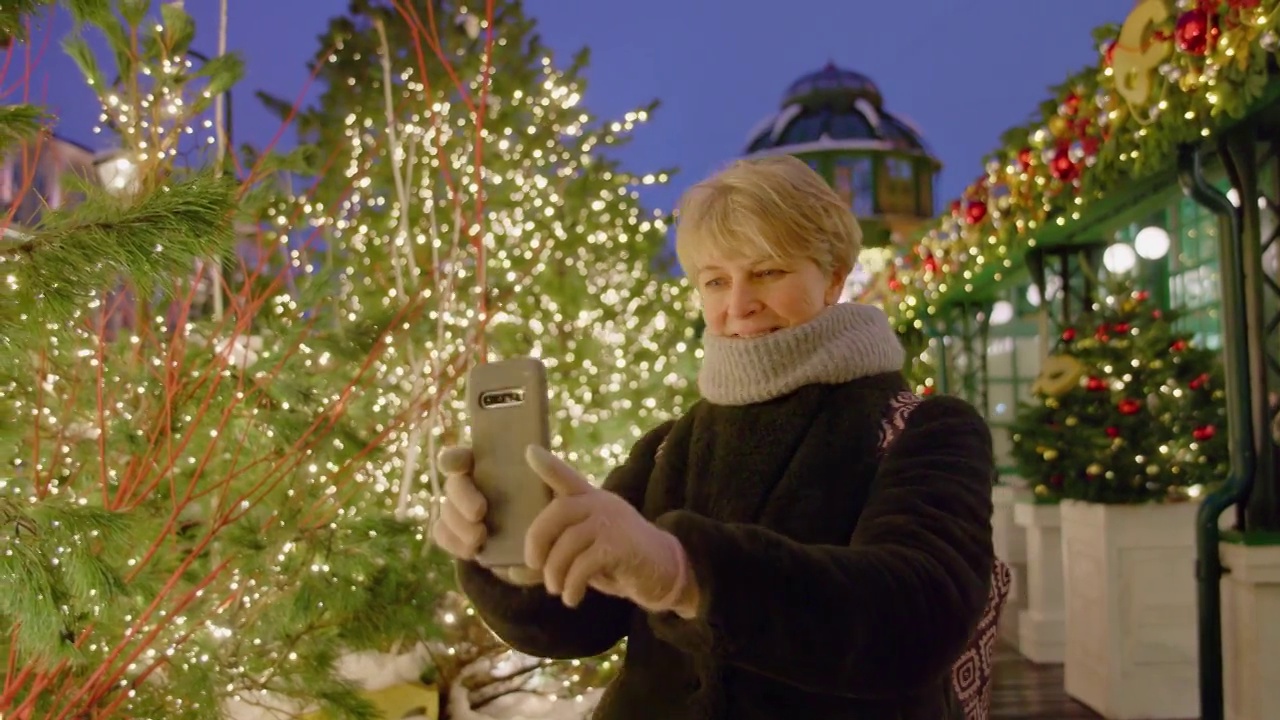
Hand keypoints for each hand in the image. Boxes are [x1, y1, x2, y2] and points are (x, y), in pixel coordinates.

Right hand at [431, 446, 540, 586]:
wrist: (551, 542)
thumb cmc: (553, 506)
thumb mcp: (559, 487)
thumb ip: (548, 469)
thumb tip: (532, 450)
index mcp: (488, 465)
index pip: (462, 455)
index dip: (453, 457)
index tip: (458, 465)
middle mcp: (470, 484)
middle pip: (453, 484)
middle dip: (462, 497)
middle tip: (480, 512)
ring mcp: (461, 509)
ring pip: (445, 511)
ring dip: (458, 524)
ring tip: (479, 537)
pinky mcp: (458, 534)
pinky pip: (443, 535)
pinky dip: (455, 543)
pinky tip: (472, 549)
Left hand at [523, 445, 692, 613]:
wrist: (662, 572)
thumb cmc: (616, 561)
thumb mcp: (582, 554)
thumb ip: (551, 556)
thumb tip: (511, 572)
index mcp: (590, 500)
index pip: (566, 477)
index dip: (547, 465)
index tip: (528, 451)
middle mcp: (600, 504)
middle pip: (556, 512)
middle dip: (536, 541)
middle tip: (533, 565)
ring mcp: (612, 523)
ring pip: (567, 544)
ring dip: (554, 572)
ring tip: (557, 588)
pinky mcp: (620, 546)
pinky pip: (583, 565)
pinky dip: (572, 586)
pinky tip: (572, 598)